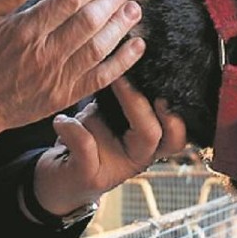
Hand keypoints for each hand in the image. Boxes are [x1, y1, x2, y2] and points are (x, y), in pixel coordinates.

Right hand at [0, 0, 145, 155]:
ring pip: (99, 47)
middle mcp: (45, 52)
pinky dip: (122, 62)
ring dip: (121, 27)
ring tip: (135, 9)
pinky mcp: (64, 96)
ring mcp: (57, 77)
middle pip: (90, 21)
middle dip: (112, 1)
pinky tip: (137, 46)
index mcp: (25, 29)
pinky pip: (100, 78)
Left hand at [32, 77, 187, 216]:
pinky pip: (83, 141)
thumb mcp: (112, 120)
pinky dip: (68, 125)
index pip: (176, 135)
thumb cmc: (89, 141)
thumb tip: (130, 57)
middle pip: (151, 133)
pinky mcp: (89, 174)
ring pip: (108, 130)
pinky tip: (61, 121)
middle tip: (120, 78)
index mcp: (149, 144)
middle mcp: (137, 159)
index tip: (163, 95)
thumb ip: (126, 100)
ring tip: (78, 116)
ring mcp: (114, 170)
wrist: (61, 179)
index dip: (175, 118)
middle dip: (135, 102)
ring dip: (89, 115)